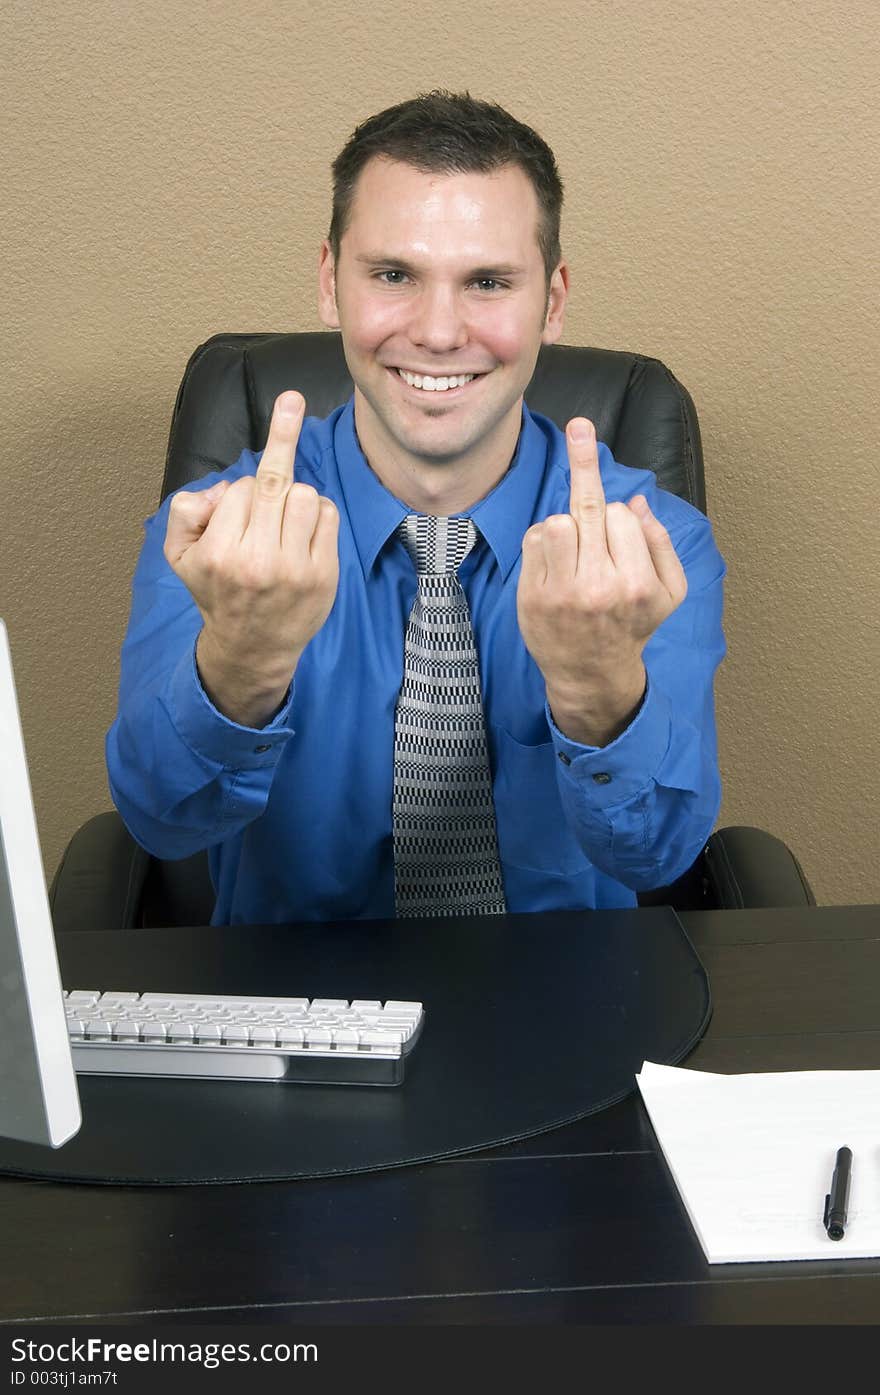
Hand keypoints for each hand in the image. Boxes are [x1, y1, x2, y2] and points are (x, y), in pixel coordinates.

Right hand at [163, 391, 338, 725]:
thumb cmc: (217, 592)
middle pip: (275, 481)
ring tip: (283, 520)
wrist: (253, 648)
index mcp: (220, 551)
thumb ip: (184, 511)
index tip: (245, 490)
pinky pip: (328, 515)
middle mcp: (258, 560)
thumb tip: (222, 488)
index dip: (242, 489)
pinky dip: (318, 515)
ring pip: (305, 494)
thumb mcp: (179, 555)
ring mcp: (295, 569)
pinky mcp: (323, 575)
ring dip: (296, 496)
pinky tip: (303, 534)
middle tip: (291, 399)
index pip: (242, 488)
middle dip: (282, 441)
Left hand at [516, 417, 686, 745]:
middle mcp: (598, 587)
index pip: (619, 516)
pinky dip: (543, 541)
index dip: (615, 511)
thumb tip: (635, 502)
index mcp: (636, 583)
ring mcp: (561, 593)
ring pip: (557, 521)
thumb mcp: (669, 592)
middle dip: (584, 465)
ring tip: (576, 551)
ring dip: (565, 524)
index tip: (591, 446)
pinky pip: (533, 541)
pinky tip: (555, 563)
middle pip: (588, 510)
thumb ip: (660, 545)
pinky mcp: (532, 597)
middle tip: (579, 424)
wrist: (591, 674)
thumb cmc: (632, 626)